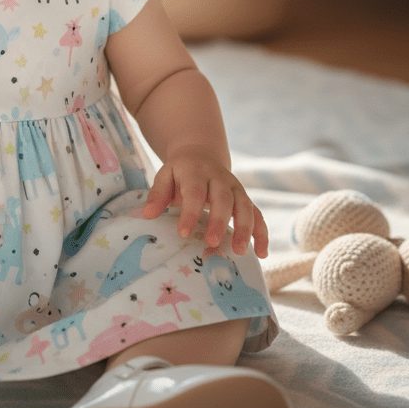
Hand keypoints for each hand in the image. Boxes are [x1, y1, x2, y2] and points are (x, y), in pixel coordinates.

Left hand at [141, 149, 268, 257]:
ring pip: (245, 206)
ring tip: (239, 251)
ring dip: (245, 229)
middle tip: (212, 243)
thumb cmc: (179, 172)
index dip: (190, 213)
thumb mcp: (165, 175)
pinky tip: (261, 253)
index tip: (184, 233)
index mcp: (196, 172)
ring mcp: (235, 188)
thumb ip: (158, 194)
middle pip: (223, 199)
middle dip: (219, 221)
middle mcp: (220, 179)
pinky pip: (258, 214)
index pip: (195, 192)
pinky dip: (262, 233)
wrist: (200, 154)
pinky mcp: (245, 199)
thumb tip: (147, 214)